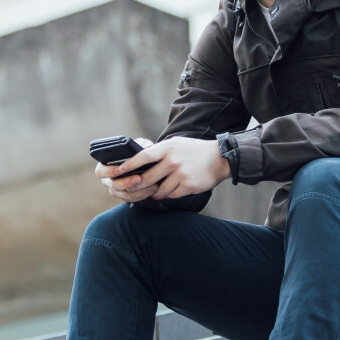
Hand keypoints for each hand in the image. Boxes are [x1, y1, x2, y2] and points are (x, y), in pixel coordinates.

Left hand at [95, 137, 229, 202]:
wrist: (220, 158)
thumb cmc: (194, 150)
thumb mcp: (176, 144)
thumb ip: (160, 151)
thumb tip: (141, 159)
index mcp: (168, 148)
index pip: (144, 157)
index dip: (130, 164)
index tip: (119, 170)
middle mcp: (173, 160)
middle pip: (148, 177)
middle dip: (139, 184)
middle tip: (134, 187)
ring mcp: (181, 174)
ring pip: (160, 189)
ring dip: (156, 191)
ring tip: (157, 189)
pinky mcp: (188, 186)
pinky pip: (172, 194)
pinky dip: (169, 194)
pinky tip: (171, 190)